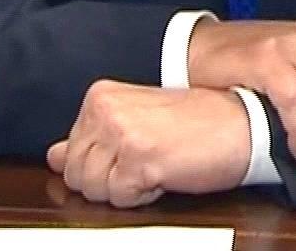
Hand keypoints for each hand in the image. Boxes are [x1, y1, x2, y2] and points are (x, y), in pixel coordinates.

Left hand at [45, 81, 249, 206]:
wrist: (242, 122)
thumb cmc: (197, 123)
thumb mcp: (137, 121)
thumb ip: (92, 138)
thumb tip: (53, 155)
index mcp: (100, 96)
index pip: (68, 153)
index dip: (102, 165)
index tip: (133, 151)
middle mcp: (105, 110)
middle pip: (76, 175)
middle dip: (109, 181)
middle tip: (146, 161)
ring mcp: (121, 133)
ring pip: (94, 190)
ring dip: (126, 189)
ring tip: (155, 164)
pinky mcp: (139, 159)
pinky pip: (121, 200)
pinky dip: (144, 196)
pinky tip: (165, 173)